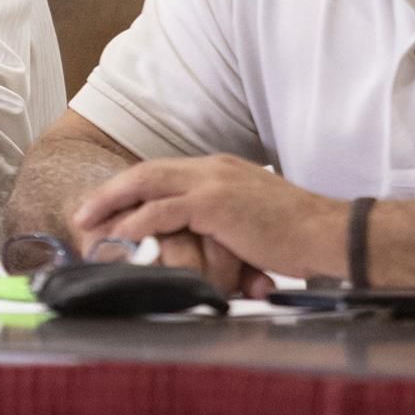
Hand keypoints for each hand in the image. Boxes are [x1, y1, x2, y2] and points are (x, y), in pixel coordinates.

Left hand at [70, 154, 346, 286]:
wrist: (330, 234)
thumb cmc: (300, 235)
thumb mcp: (254, 220)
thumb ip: (224, 225)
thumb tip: (204, 247)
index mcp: (221, 169)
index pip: (165, 171)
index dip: (132, 188)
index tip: (109, 206)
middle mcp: (213, 168)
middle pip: (147, 171)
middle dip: (111, 191)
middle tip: (83, 212)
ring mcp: (213, 183)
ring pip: (147, 184)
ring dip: (112, 203)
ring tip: (88, 223)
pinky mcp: (215, 205)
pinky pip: (162, 211)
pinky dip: (136, 223)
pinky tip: (120, 236)